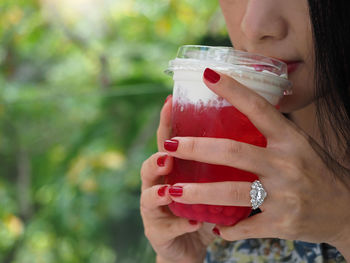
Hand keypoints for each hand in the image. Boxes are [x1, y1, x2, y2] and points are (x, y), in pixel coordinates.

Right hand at [140, 96, 214, 262]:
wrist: (191, 244)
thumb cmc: (205, 208)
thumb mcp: (213, 182)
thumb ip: (223, 163)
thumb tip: (251, 132)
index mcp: (174, 169)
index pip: (168, 141)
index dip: (167, 122)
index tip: (171, 102)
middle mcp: (159, 184)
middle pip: (150, 165)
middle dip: (158, 157)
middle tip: (169, 152)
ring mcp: (155, 209)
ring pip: (148, 196)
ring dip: (159, 192)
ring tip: (171, 190)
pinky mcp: (158, 233)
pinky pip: (166, 228)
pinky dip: (179, 225)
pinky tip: (192, 223)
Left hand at [162, 69, 349, 251]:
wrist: (345, 210)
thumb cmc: (315, 171)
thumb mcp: (298, 144)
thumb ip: (272, 131)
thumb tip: (239, 106)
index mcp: (290, 139)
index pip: (258, 108)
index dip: (232, 90)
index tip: (207, 76)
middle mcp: (287, 163)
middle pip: (233, 152)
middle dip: (196, 148)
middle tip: (169, 144)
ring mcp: (285, 195)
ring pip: (232, 192)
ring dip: (199, 192)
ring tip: (172, 190)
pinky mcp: (283, 223)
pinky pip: (246, 226)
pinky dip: (227, 229)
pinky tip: (213, 228)